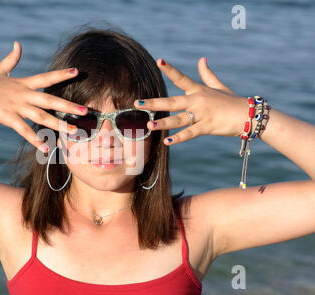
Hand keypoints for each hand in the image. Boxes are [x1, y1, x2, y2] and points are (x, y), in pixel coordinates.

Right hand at [0, 41, 86, 151]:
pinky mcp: (7, 118)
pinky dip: (36, 140)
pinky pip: (24, 131)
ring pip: (41, 117)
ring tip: (74, 132)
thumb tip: (17, 43)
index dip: (62, 74)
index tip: (78, 71)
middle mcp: (23, 94)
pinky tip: (46, 148)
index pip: (46, 78)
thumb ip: (12, 59)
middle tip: (86, 111)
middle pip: (50, 100)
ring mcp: (16, 106)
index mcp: (23, 83)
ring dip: (59, 125)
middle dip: (69, 106)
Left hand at [134, 57, 249, 145]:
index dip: (170, 69)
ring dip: (163, 123)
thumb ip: (207, 74)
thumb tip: (201, 59)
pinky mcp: (207, 127)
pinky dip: (179, 138)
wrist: (250, 115)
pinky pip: (190, 133)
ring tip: (149, 126)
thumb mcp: (219, 86)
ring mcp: (202, 114)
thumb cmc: (232, 101)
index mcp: (199, 90)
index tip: (159, 61)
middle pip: (172, 101)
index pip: (181, 78)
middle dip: (154, 103)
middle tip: (137, 103)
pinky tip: (167, 142)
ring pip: (178, 119)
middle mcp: (198, 100)